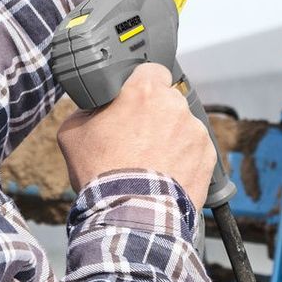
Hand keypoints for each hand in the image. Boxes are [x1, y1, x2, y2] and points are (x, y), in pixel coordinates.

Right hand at [56, 63, 217, 209]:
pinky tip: (166, 174)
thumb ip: (86, 109)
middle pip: (167, 100)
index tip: (134, 101)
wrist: (129, 213)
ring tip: (152, 162)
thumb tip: (92, 107)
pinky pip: (195, 149)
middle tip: (137, 138)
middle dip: (155, 115)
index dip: (141, 84)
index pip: (151, 69)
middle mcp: (175, 104)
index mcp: (144, 90)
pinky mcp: (208, 155)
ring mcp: (195, 130)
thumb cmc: (101, 172)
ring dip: (171, 137)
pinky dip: (185, 158)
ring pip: (182, 125)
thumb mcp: (73, 133)